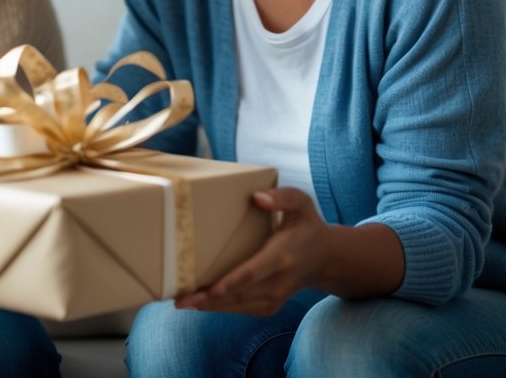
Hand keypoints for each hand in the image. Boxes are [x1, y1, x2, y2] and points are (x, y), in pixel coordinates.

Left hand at [175, 187, 330, 315]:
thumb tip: (257, 197)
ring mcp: (275, 297)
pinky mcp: (270, 305)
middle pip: (240, 295)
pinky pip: (242, 309)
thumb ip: (282, 197)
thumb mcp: (301, 203)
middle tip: (179, 299)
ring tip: (181, 302)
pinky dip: (220, 308)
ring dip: (210, 307)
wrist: (326, 258)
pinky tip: (198, 303)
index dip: (231, 283)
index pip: (253, 273)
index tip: (210, 290)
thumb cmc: (307, 225)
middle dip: (209, 299)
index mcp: (282, 256)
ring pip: (238, 306)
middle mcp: (279, 281)